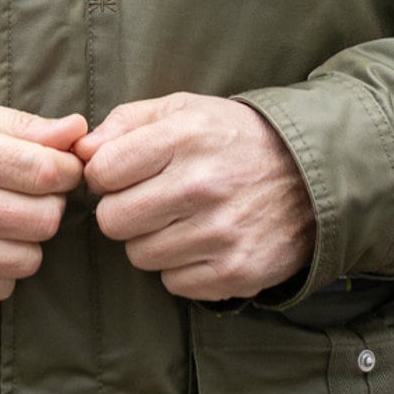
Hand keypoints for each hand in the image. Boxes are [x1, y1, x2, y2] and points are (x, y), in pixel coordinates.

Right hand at [0, 95, 86, 303]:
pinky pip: (1, 287)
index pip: (45, 173)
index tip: (60, 166)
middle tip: (30, 192)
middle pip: (45, 220)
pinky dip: (2, 267)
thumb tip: (78, 132)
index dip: (67, 169)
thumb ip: (26, 125)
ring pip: (29, 259)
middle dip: (50, 203)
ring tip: (5, 216)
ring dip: (27, 238)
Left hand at [77, 94, 313, 300]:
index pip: (102, 171)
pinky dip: (182, 267)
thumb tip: (81, 151)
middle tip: (150, 201)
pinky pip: (173, 283)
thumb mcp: (184, 109)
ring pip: (140, 256)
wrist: (312, 174)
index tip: (123, 174)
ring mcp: (221, 233)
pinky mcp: (236, 272)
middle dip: (123, 212)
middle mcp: (202, 185)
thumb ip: (126, 122)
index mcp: (184, 137)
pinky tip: (204, 243)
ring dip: (153, 240)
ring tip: (183, 220)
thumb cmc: (233, 138)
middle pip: (112, 221)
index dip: (105, 175)